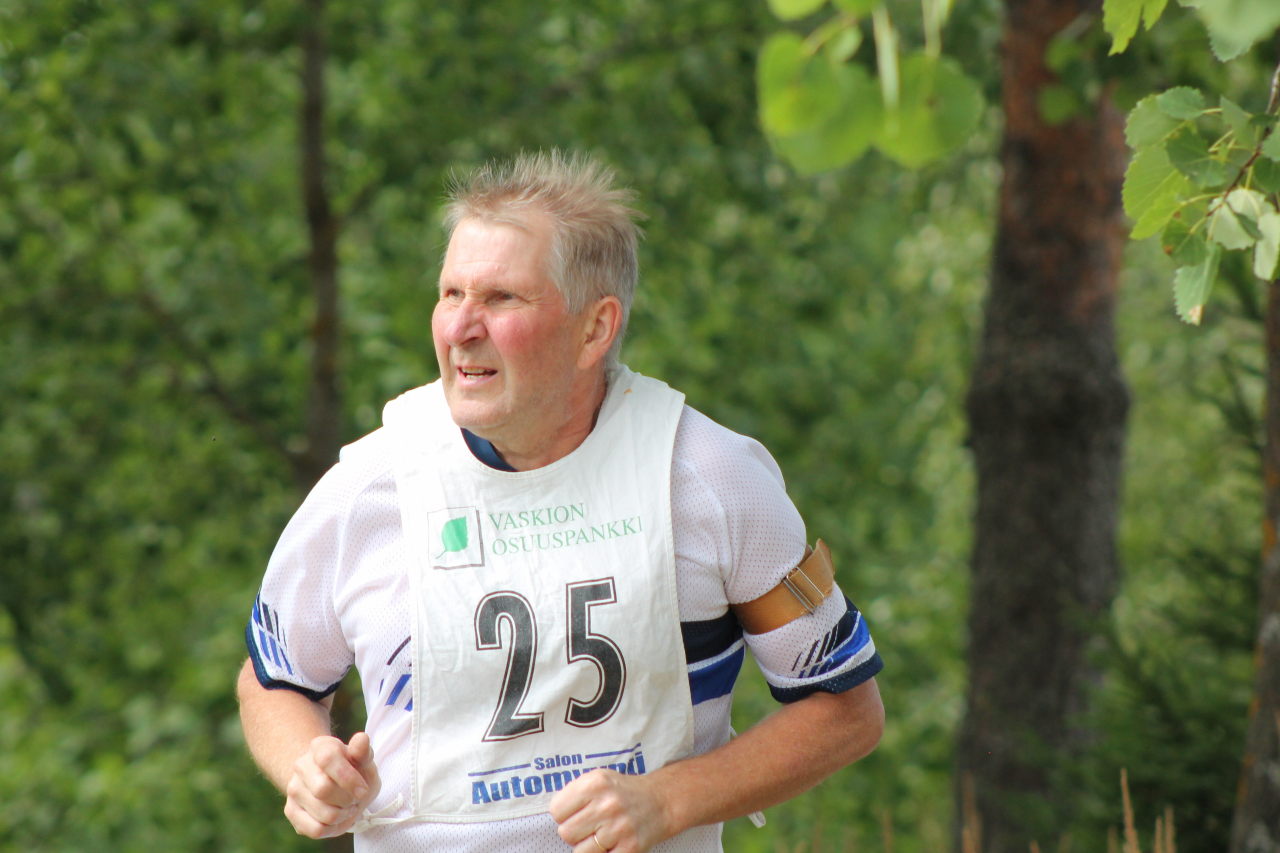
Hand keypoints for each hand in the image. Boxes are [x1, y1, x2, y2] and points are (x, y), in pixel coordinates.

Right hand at [283, 731, 380, 837]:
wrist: (337, 784)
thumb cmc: (354, 770)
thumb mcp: (364, 760)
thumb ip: (363, 752)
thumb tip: (362, 739)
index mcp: (320, 746)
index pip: (328, 759)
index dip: (348, 779)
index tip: (362, 790)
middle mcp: (301, 765)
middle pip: (323, 790)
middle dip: (347, 800)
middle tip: (354, 799)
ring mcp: (293, 789)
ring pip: (323, 813)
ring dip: (343, 815)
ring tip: (346, 807)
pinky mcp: (291, 811)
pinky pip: (315, 829)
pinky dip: (332, 828)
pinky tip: (336, 818)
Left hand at [549, 768, 673, 852]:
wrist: (660, 801)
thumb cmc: (621, 791)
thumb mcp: (598, 779)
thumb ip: (574, 793)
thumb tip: (555, 816)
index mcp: (595, 783)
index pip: (556, 810)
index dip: (563, 814)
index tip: (576, 813)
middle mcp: (607, 804)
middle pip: (566, 833)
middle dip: (574, 832)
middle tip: (588, 826)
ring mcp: (620, 827)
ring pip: (580, 851)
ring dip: (587, 846)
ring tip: (600, 835)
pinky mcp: (630, 847)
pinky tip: (611, 843)